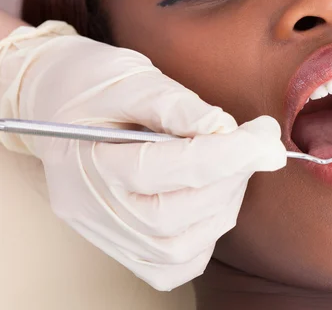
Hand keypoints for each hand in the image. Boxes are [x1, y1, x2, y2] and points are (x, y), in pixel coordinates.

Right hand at [0, 22, 286, 290]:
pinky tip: (212, 198)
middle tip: (255, 143)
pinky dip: (205, 236)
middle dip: (230, 178)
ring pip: (180, 248)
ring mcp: (106, 234)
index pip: (168, 169)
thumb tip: (227, 130)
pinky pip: (174, 265)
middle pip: (175, 216)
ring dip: (223, 205)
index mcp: (86, 161)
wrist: (55, 107)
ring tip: (232, 164)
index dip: (228, 154)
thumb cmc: (91, 85)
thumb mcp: (130, 77)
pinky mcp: (123, 246)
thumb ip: (178, 105)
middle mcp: (92, 210)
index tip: (266, 135)